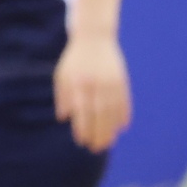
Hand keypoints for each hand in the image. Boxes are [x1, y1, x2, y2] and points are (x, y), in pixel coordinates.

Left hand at [54, 29, 132, 152]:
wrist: (94, 38)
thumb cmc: (74, 60)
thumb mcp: (62, 75)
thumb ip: (63, 96)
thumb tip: (63, 118)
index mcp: (79, 83)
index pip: (82, 110)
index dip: (82, 127)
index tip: (81, 141)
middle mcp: (96, 84)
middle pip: (99, 114)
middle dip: (98, 133)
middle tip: (96, 148)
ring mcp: (111, 82)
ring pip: (112, 110)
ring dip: (111, 128)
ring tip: (108, 142)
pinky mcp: (121, 79)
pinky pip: (124, 100)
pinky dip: (124, 114)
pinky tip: (121, 127)